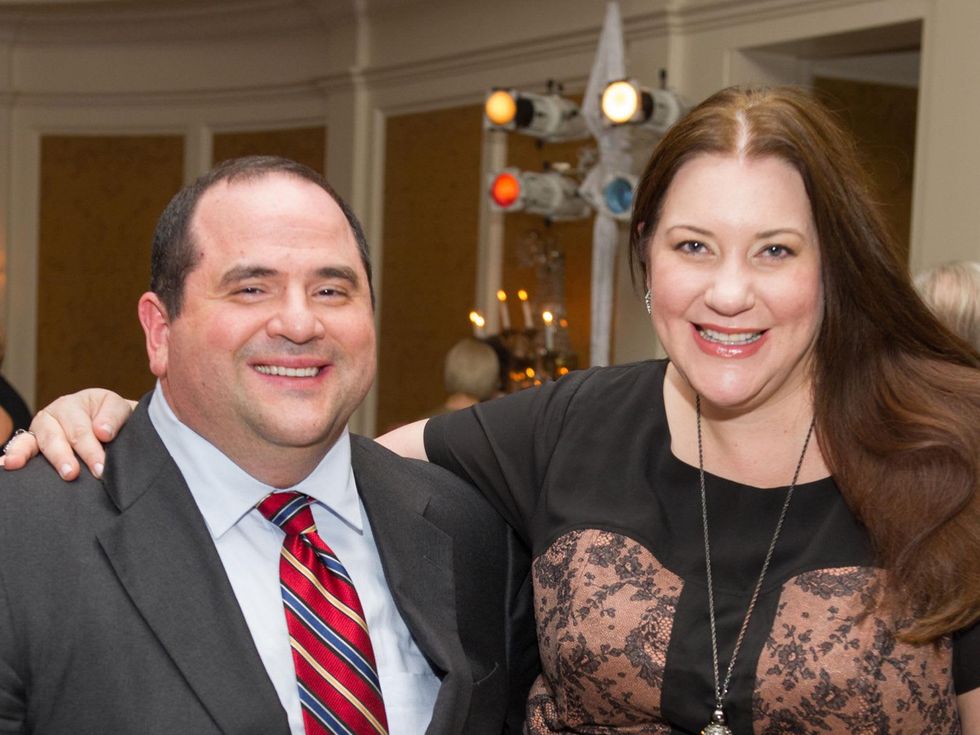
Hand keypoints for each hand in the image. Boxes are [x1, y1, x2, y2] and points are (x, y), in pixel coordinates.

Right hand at [1, 389, 135, 478]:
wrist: (111, 424)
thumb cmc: (113, 418)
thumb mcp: (118, 409)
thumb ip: (113, 417)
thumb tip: (102, 432)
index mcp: (74, 404)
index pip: (81, 429)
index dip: (90, 449)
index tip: (100, 468)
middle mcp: (53, 415)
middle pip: (56, 437)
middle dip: (64, 457)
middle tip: (72, 475)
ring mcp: (40, 429)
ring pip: (35, 442)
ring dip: (42, 459)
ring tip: (46, 473)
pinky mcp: (32, 443)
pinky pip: (21, 447)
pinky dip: (15, 455)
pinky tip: (8, 465)